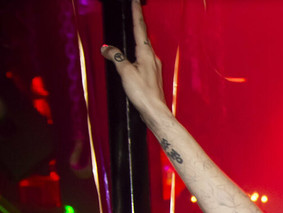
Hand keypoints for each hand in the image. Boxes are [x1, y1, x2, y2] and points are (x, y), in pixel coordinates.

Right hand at [100, 1, 167, 119]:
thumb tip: (107, 49)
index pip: (140, 28)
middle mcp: (152, 58)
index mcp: (146, 53)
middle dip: (137, 23)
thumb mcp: (125, 72)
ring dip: (136, 38)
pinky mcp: (151, 75)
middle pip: (142, 36)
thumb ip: (116, 57)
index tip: (135, 1)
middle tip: (133, 10)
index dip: (136, 13)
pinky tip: (131, 57)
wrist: (155, 111)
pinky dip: (134, 53)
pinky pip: (141, 59)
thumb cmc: (143, 93)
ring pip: (142, 48)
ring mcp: (153, 67)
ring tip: (132, 29)